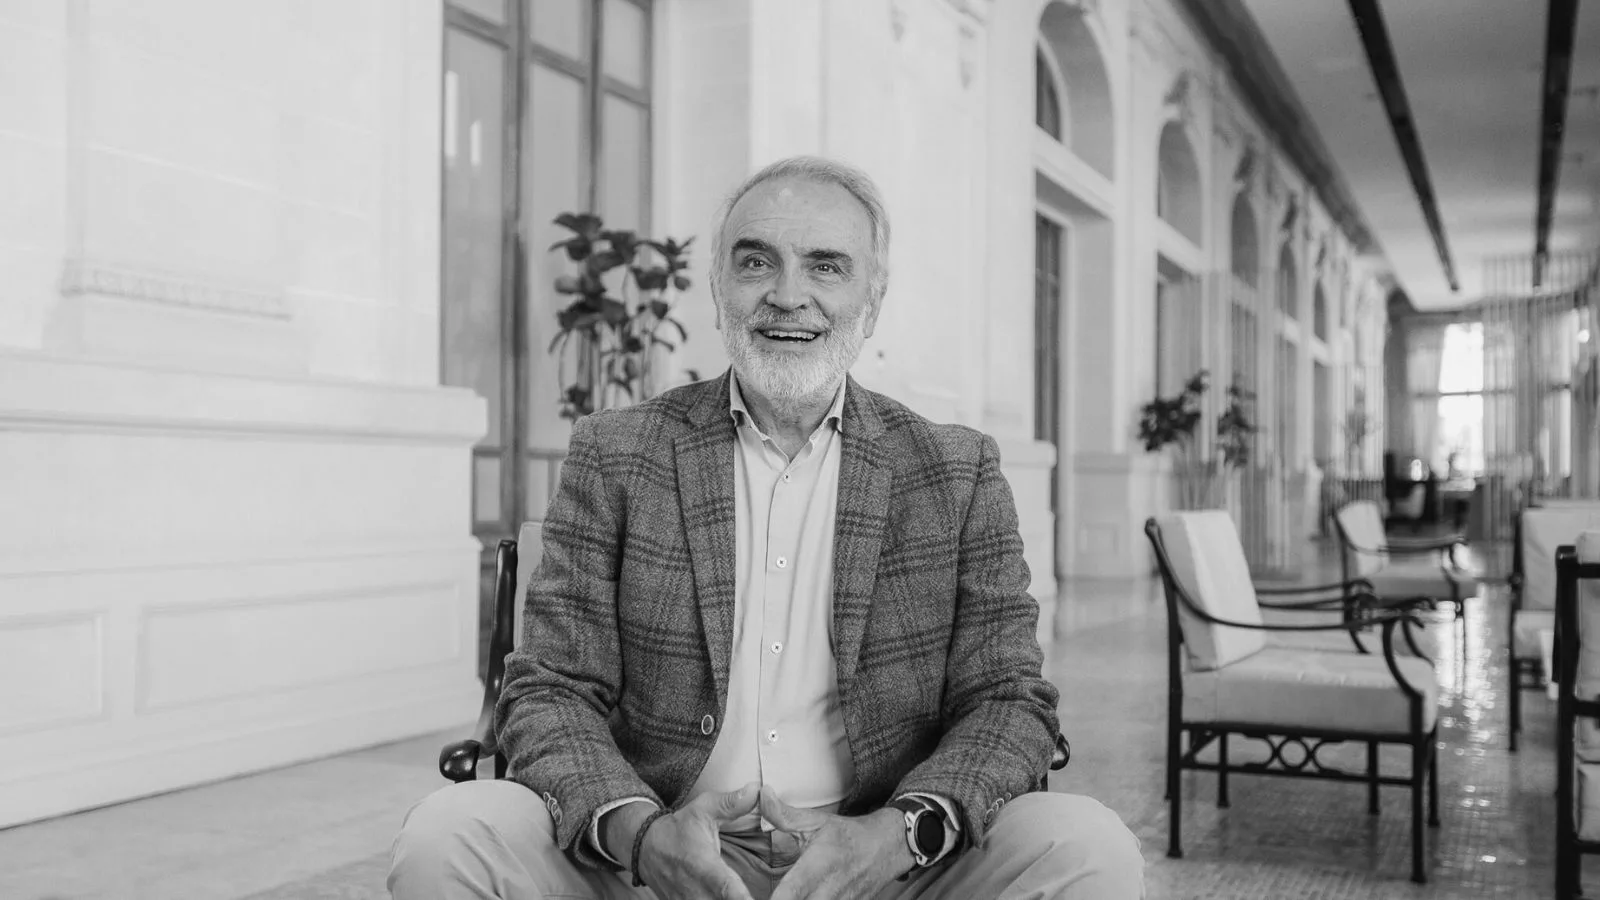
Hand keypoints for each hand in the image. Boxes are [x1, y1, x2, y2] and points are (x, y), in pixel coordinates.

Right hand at [630, 782, 760, 899]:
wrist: (645, 848)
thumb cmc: (677, 829)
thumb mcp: (703, 810)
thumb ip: (732, 803)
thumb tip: (756, 790)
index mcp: (704, 865)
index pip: (725, 887)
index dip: (741, 897)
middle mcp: (696, 891)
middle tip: (761, 897)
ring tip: (742, 896)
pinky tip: (721, 898)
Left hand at [761, 786, 913, 899]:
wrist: (887, 849)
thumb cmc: (849, 836)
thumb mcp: (817, 822)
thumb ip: (783, 815)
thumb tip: (761, 797)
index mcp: (819, 866)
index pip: (791, 892)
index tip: (750, 897)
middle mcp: (830, 892)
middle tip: (753, 898)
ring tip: (776, 897)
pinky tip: (797, 898)